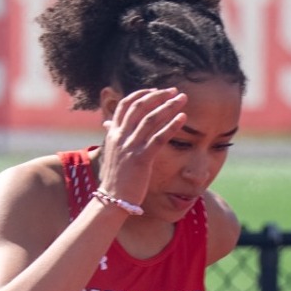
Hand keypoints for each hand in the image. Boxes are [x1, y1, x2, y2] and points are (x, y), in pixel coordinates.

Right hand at [97, 87, 186, 205]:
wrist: (112, 200)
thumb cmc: (115, 179)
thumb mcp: (111, 153)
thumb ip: (112, 136)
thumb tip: (108, 124)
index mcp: (113, 134)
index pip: (124, 105)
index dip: (140, 94)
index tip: (155, 90)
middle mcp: (120, 137)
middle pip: (139, 107)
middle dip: (158, 95)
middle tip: (174, 90)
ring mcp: (130, 147)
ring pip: (150, 119)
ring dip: (168, 106)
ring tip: (182, 99)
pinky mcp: (141, 159)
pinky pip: (159, 138)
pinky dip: (172, 125)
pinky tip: (183, 118)